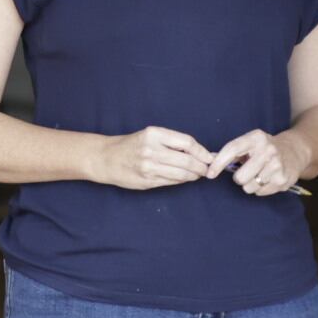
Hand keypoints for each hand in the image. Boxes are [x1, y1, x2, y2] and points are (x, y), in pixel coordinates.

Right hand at [91, 126, 215, 189]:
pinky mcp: (147, 181)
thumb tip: (200, 152)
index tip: (210, 157)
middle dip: (201, 167)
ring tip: (197, 174)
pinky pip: (171, 182)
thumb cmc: (132, 145)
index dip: (202, 152)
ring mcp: (149, 167)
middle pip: (187, 161)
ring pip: (181, 174)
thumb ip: (173, 143)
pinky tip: (184, 178)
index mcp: (154, 134)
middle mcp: (151, 150)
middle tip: (207, 169)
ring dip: (193, 176)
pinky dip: (181, 181)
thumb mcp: (151, 136)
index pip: (187, 143)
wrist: (107, 158)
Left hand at [209, 128, 310, 196]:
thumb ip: (232, 151)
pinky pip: (259, 192)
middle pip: (239, 177)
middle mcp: (267, 150)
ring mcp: (276, 166)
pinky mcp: (282, 180)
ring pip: (248, 187)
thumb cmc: (265, 148)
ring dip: (250, 184)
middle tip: (248, 171)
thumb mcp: (251, 143)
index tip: (210, 173)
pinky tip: (268, 178)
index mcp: (256, 138)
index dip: (218, 163)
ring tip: (260, 174)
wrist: (295, 151)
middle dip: (239, 177)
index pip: (232, 149)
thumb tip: (209, 161)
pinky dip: (260, 188)